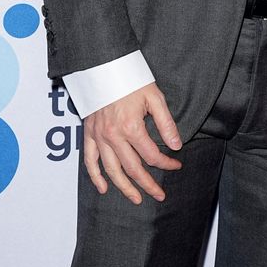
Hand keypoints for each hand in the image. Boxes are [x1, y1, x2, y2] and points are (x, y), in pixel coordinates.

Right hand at [83, 83, 182, 204]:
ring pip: (111, 170)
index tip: (176, 165)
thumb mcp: (155, 98)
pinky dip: (96, 177)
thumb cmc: (132, 81)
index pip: (152, 155)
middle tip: (160, 195)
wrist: (105, 67)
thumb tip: (176, 145)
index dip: (167, 164)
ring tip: (136, 198)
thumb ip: (166, 123)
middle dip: (148, 184)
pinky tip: (104, 188)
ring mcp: (99, 137)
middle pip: (133, 168)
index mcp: (131, 127)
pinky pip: (89, 161)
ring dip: (124, 187)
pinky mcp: (89, 134)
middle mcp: (113, 136)